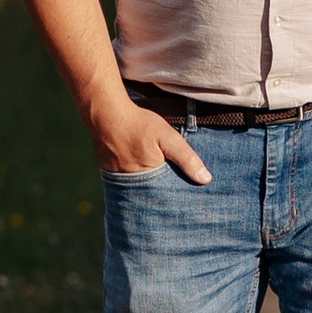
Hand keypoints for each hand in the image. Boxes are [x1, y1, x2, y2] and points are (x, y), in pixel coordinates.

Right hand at [88, 96, 210, 186]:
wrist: (105, 115)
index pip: (169, 196)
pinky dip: (138, 180)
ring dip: (152, 187)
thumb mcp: (168, 138)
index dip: (179, 195)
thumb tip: (206, 179)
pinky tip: (145, 171)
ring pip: (142, 189)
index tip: (191, 197)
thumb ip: (186, 158)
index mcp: (150, 181)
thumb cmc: (138, 125)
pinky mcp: (111, 175)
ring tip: (162, 181)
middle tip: (179, 191)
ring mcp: (120, 181)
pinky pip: (129, 183)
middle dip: (166, 194)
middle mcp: (133, 186)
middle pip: (155, 196)